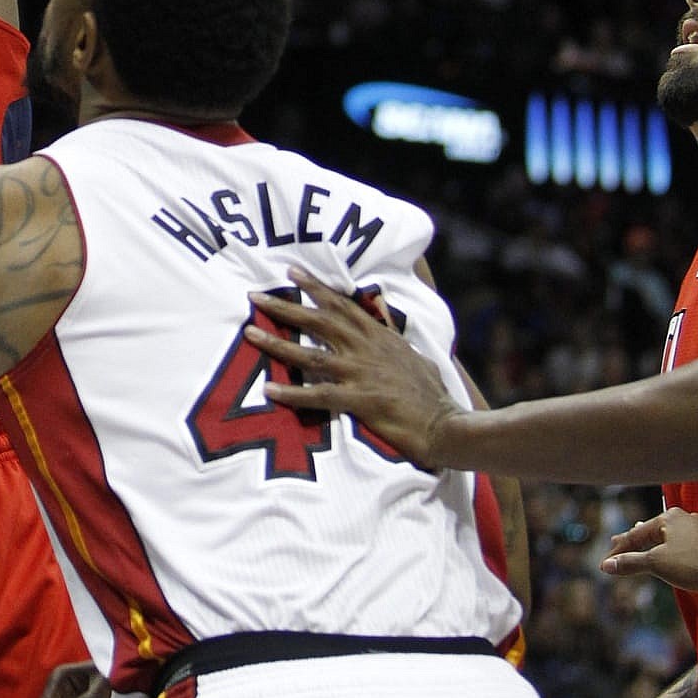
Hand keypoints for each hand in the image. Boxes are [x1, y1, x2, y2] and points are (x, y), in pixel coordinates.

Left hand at [244, 271, 460, 467]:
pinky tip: (270, 390)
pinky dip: (293, 393)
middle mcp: (365, 349)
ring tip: (249, 332)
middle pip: (318, 321)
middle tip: (254, 295)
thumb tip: (384, 317)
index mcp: (379, 337)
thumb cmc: (433, 395)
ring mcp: (360, 374)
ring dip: (277, 344)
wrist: (447, 425)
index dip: (315, 287)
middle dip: (284, 307)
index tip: (291, 271)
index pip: (342, 304)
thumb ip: (395, 335)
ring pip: (310, 354)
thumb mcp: (416, 356)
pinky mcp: (359, 401)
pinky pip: (319, 395)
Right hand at [603, 507, 697, 589]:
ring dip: (650, 545)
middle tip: (616, 545)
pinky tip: (665, 553)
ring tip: (638, 547)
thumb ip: (631, 563)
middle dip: (633, 542)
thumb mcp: (658, 564)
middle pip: (650, 531)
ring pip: (666, 537)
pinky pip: (678, 544)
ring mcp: (695, 530)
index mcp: (668, 518)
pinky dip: (666, 550)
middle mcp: (682, 519)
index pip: (635, 535)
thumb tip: (606, 566)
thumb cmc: (694, 564)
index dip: (618, 551)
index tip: (605, 564)